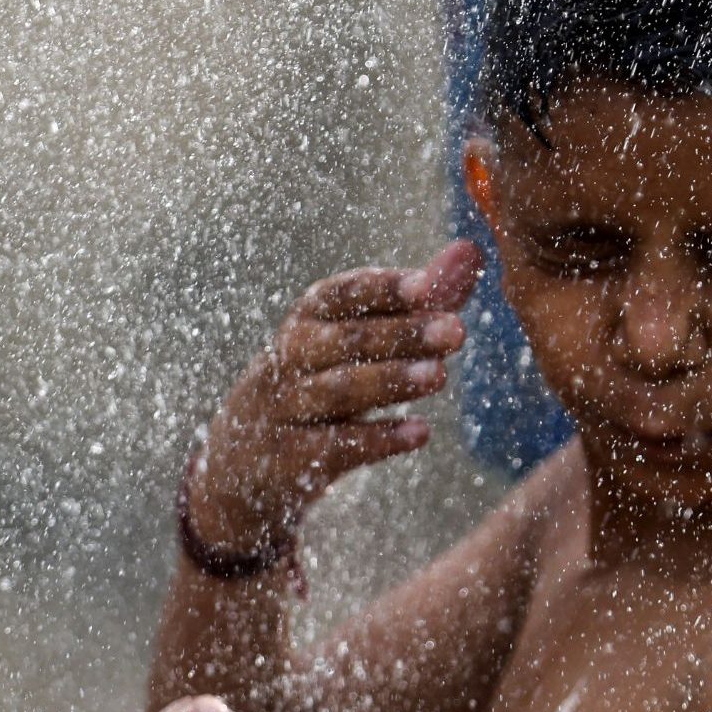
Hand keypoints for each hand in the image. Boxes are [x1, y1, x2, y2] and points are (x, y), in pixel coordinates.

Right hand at [188, 240, 482, 552]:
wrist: (242, 461)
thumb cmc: (318, 381)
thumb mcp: (354, 338)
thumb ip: (415, 299)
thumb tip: (469, 250)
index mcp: (308, 319)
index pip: (343, 294)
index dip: (384, 288)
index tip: (429, 285)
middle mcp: (291, 357)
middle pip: (347, 340)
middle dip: (402, 334)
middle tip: (456, 331)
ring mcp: (286, 408)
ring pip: (340, 390)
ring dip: (391, 381)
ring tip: (439, 376)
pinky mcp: (291, 458)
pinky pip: (335, 446)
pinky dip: (378, 439)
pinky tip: (419, 433)